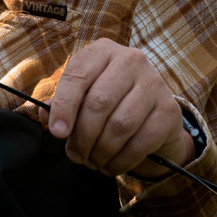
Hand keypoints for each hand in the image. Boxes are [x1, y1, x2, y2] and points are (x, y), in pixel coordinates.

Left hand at [41, 38, 193, 177]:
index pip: (77, 75)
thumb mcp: (84, 91)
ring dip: (101, 150)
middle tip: (74, 155)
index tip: (57, 132)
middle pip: (99, 102)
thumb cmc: (109, 97)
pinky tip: (111, 166)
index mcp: (102, 50)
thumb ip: (63, 102)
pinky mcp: (169, 110)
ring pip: (120, 124)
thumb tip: (46, 116)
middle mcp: (130, 60)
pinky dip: (122, 160)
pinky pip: (141, 142)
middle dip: (82, 135)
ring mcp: (154, 83)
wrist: (153, 109)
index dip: (64, 106)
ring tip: (91, 162)